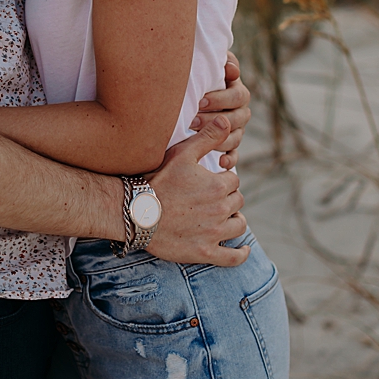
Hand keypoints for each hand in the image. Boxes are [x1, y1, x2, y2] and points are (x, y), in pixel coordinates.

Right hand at [144, 118, 248, 266]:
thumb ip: (207, 137)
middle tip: (209, 197)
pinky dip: (241, 253)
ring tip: (223, 216)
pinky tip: (243, 249)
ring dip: (234, 220)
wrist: (134, 212)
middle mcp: (221, 210)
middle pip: (237, 202)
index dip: (222, 178)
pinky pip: (233, 258)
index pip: (233, 180)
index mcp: (218, 186)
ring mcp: (214, 233)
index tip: (208, 179)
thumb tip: (226, 120)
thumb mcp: (180, 154)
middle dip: (227, 198)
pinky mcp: (206, 252)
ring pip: (239, 226)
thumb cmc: (156, 181)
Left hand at [190, 51, 249, 169]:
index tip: (200, 101)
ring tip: (197, 138)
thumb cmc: (199, 76)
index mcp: (237, 92)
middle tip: (192, 120)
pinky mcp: (229, 145)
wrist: (189, 95)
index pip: (238, 96)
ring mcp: (236, 130)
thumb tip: (230, 68)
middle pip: (237, 118)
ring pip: (235, 137)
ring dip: (218, 139)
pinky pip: (234, 155)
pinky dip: (230, 160)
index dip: (221, 99)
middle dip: (214, 120)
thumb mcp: (209, 66)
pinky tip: (221, 162)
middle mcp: (240, 112)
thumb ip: (222, 64)